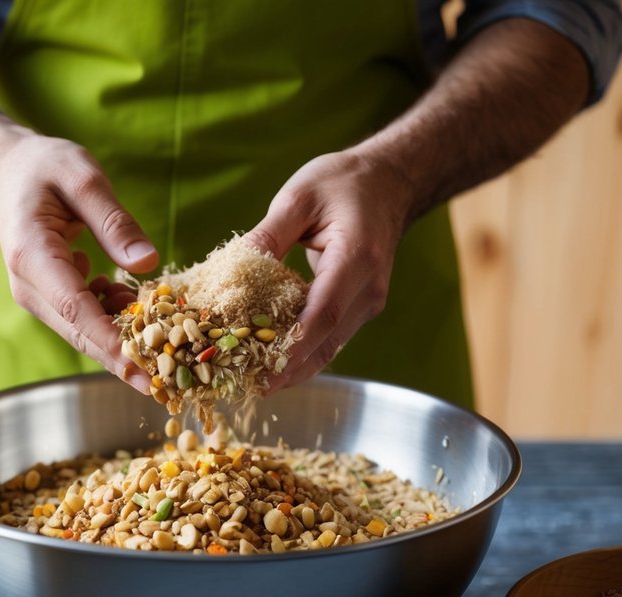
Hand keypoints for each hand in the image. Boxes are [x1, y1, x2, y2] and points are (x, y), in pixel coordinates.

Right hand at [0, 133, 158, 393]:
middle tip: (170, 386)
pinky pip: (87, 319)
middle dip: (125, 361)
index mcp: (31, 255)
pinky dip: (117, 320)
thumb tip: (147, 262)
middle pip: (81, 333)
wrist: (8, 174)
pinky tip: (139, 305)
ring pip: (85, 332)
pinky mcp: (51, 299)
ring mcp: (39, 297)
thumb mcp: (82, 176)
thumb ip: (114, 221)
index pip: (74, 308)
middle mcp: (30, 286)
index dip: (109, 341)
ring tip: (171, 344)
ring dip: (126, 342)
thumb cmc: (44, 168)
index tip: (142, 368)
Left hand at [245, 148, 412, 391]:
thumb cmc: (342, 184)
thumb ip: (268, 235)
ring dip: (297, 367)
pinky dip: (305, 352)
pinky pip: (332, 336)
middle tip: (253, 389)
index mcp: (356, 257)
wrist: (388, 183)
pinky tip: (276, 362)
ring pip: (332, 346)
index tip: (267, 371)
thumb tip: (233, 268)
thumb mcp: (298, 197)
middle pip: (328, 340)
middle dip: (291, 369)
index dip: (295, 346)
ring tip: (258, 384)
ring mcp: (370, 301)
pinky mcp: (363, 307)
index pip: (324, 313)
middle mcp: (369, 287)